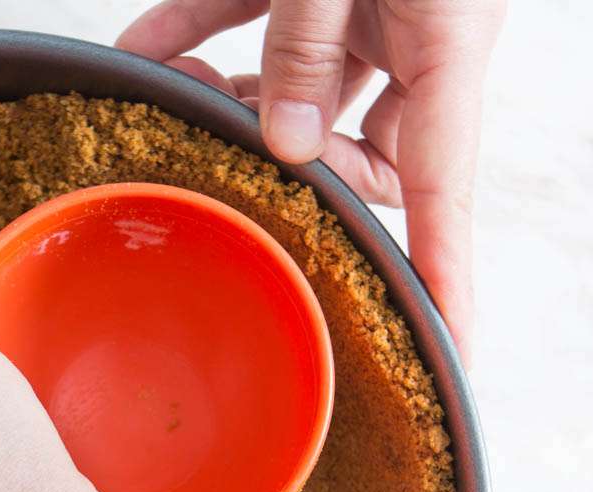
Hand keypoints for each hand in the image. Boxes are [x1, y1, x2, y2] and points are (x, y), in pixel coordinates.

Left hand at [117, 0, 504, 362]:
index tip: (443, 356)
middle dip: (291, 166)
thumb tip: (286, 140)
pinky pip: (260, 17)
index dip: (442, 283)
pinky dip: (200, 32)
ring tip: (174, 93)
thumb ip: (309, 42)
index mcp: (449, 46)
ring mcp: (375, 4)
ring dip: (236, 102)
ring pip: (305, 89)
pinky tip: (143, 49)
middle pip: (361, 149)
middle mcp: (418, 37)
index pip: (446, 194)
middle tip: (232, 152)